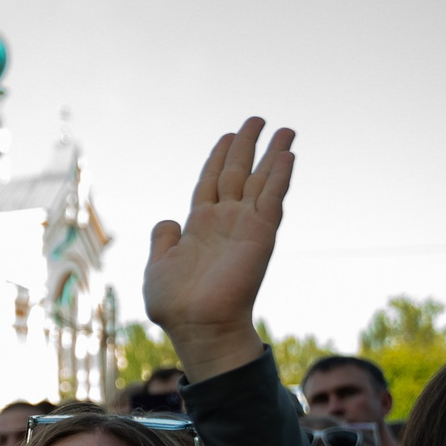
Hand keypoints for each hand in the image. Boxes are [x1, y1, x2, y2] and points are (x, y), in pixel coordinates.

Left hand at [144, 117, 291, 380]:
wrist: (197, 325)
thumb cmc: (175, 304)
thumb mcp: (158, 266)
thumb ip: (163, 240)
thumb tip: (168, 222)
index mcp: (199, 226)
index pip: (210, 182)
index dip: (218, 158)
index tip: (228, 136)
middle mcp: (224, 221)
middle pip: (237, 173)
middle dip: (246, 146)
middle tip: (257, 119)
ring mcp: (244, 226)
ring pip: (260, 180)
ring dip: (273, 154)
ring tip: (285, 130)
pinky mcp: (260, 234)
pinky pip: (272, 198)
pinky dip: (280, 176)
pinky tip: (287, 154)